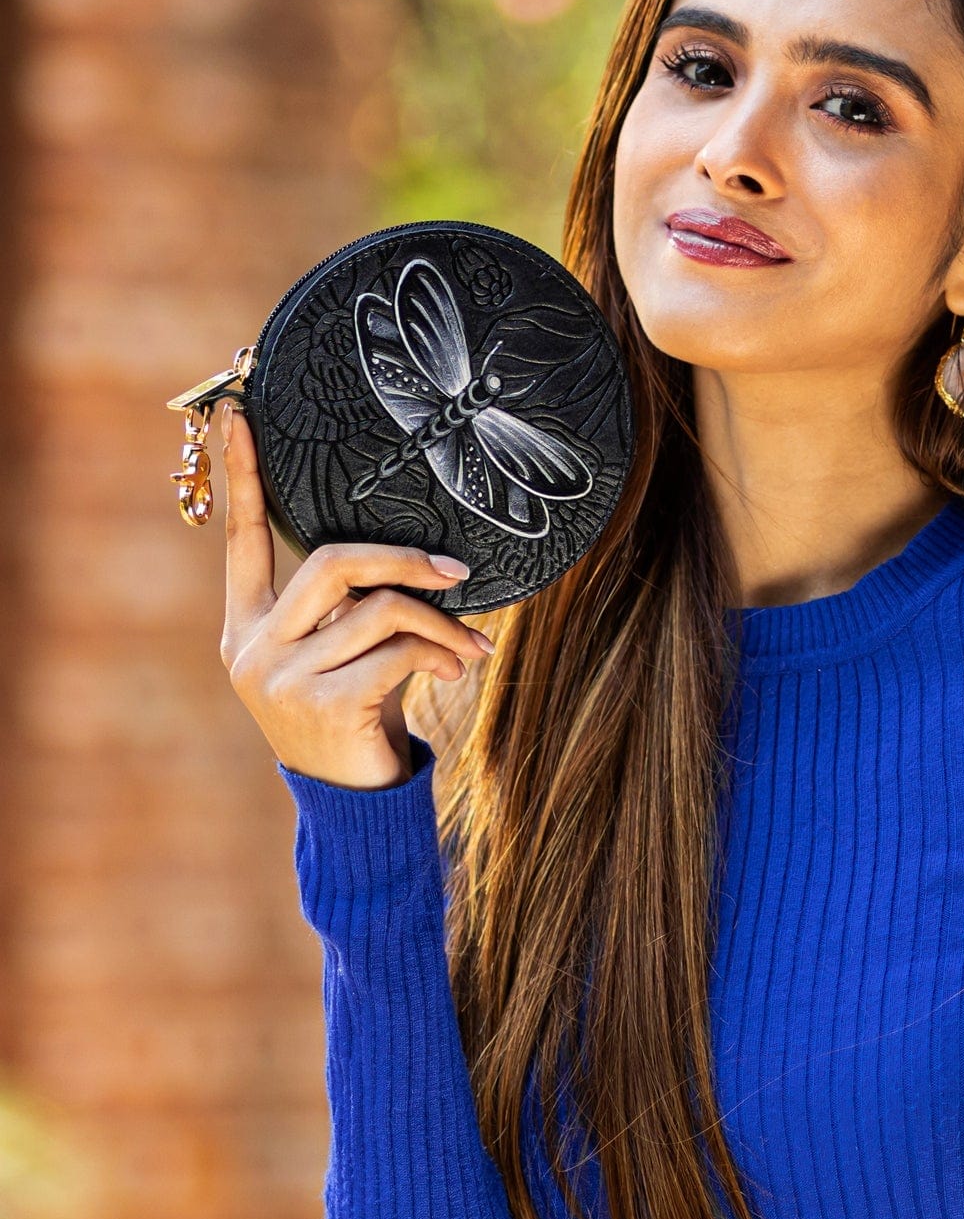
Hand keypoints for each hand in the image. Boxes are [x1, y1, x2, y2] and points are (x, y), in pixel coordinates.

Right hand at [216, 400, 493, 790]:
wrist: (356, 806)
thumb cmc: (358, 714)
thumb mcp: (345, 653)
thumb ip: (354, 605)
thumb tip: (419, 558)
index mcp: (247, 626)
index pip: (242, 538)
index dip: (242, 474)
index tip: (237, 411)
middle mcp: (251, 647)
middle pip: (333, 561)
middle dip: (405, 559)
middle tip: (458, 570)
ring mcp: (279, 678)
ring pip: (379, 606)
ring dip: (440, 622)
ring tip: (471, 644)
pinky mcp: (321, 704)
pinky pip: (398, 647)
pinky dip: (441, 652)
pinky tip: (455, 672)